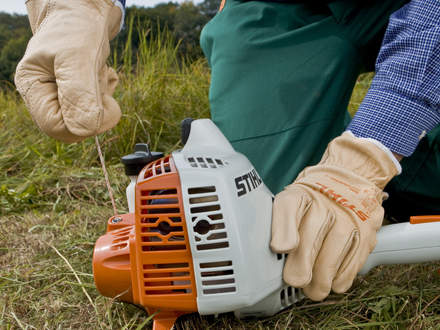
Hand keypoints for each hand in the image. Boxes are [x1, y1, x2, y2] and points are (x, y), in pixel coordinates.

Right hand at [15, 0, 122, 142]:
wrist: (86, 12)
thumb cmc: (77, 28)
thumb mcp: (78, 57)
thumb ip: (80, 94)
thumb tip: (86, 129)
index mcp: (33, 86)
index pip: (56, 126)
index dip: (84, 124)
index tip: (107, 104)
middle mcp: (44, 95)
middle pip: (73, 128)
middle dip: (96, 109)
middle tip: (102, 80)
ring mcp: (60, 96)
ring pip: (88, 119)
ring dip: (103, 99)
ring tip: (100, 71)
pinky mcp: (77, 94)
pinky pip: (97, 109)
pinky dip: (107, 94)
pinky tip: (105, 73)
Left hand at [271, 132, 400, 300]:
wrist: (346, 184)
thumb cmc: (311, 202)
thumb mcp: (289, 204)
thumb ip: (279, 226)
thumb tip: (280, 250)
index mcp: (298, 196)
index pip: (288, 208)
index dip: (285, 230)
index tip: (281, 248)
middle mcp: (324, 203)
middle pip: (312, 236)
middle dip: (302, 265)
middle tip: (296, 281)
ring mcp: (348, 217)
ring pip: (334, 253)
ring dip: (322, 279)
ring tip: (314, 290)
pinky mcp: (366, 232)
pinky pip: (354, 260)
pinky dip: (342, 277)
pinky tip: (333, 282)